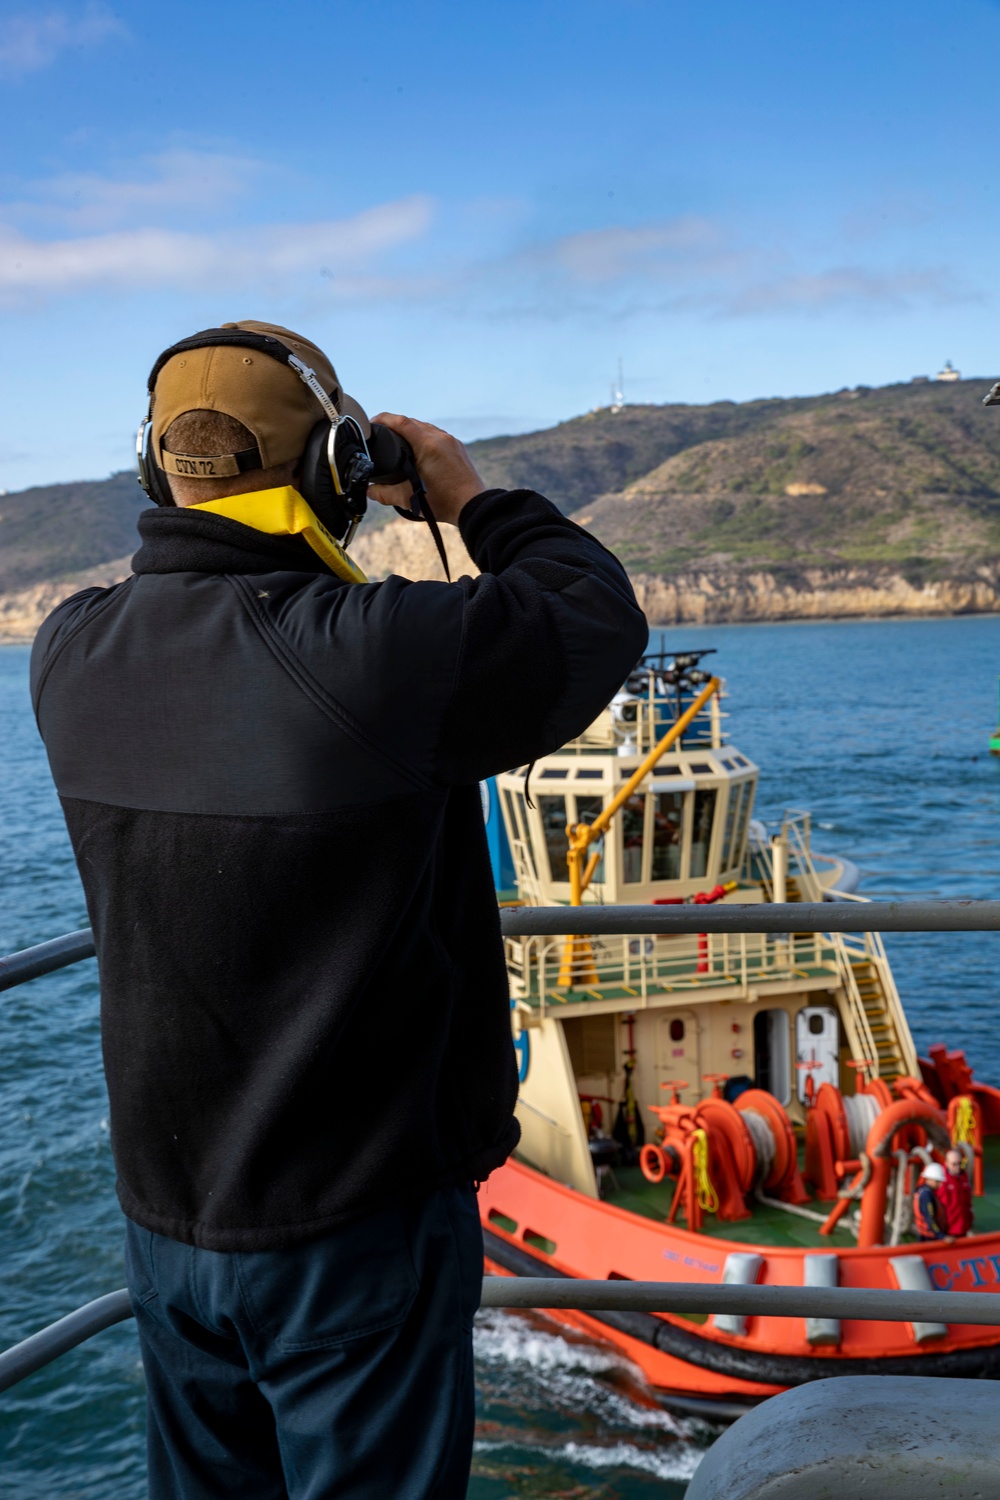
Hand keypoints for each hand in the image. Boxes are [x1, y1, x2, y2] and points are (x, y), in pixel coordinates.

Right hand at [368, 413, 484, 525]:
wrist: (472, 506)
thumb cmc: (443, 503)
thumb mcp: (408, 498)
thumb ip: (384, 494)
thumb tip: (369, 491)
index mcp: (427, 445)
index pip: (401, 422)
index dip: (384, 419)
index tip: (372, 422)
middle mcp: (440, 438)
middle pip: (412, 422)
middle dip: (395, 425)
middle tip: (382, 432)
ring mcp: (451, 441)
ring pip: (426, 427)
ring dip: (411, 430)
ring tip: (398, 440)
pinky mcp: (458, 448)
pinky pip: (437, 435)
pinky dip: (425, 437)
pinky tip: (419, 448)